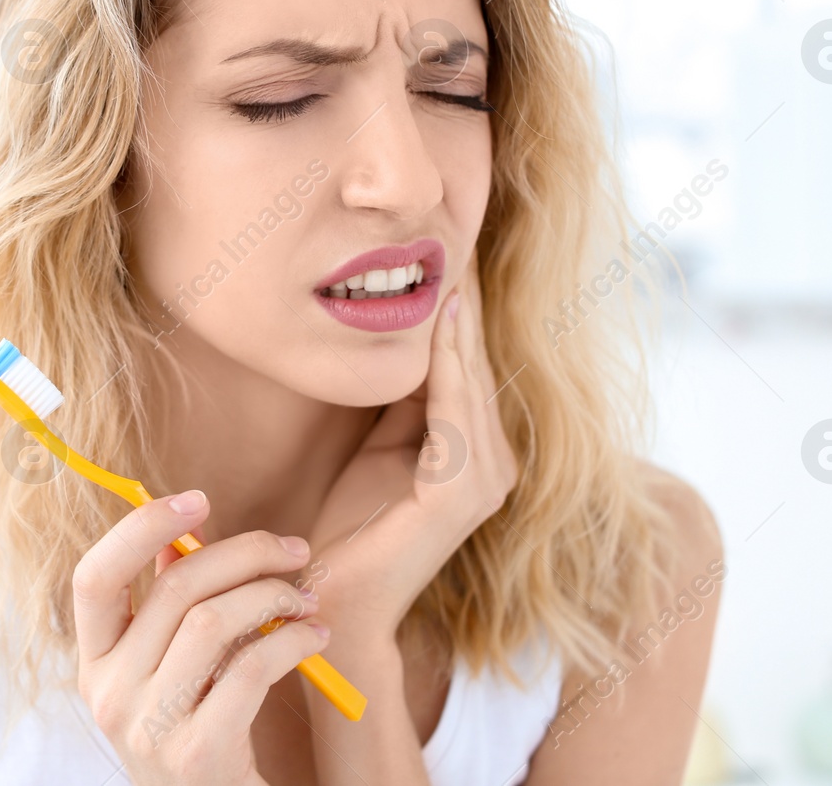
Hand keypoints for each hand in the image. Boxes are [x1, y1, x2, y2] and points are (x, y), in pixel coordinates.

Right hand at [72, 490, 332, 785]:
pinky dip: (294, 642)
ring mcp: (148, 726)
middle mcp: (108, 694)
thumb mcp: (170, 672)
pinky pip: (251, 668)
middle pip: (173, 588)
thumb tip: (185, 530)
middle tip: (293, 550)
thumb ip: (171, 606)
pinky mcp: (198, 752)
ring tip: (305, 600)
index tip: (198, 500)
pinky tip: (315, 639)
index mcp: (94, 665)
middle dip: (245, 553)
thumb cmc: (200, 736)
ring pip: (214, 620)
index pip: (93, 579)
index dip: (140, 528)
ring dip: (273, 595)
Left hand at [304, 256, 518, 641]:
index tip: (449, 249)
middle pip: (474, 365)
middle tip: (455, 235)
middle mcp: (496, 464)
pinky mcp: (460, 494)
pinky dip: (445, 362)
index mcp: (479, 453)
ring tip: (451, 261)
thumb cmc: (351, 522)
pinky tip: (439, 317)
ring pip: (467, 379)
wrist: (335, 596)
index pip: (469, 367)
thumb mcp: (380, 441)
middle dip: (464, 302)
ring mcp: (486, 481)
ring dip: (459, 320)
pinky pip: (452, 410)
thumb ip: (404, 398)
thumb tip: (410, 332)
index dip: (459, 310)